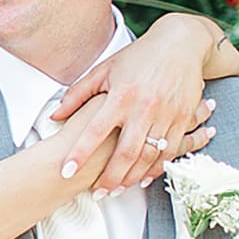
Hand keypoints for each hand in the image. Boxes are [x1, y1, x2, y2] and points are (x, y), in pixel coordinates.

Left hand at [48, 18, 218, 192]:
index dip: (79, 153)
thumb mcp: (105, 70)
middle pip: (124, 153)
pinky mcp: (183, 119)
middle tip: (96, 194)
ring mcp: (166, 115)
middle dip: (109, 177)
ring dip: (132, 178)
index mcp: (121, 96)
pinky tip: (142, 178)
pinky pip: (170, 152)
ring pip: (148, 157)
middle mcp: (144, 108)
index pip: (95, 131)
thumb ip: (78, 94)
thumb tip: (55, 114)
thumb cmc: (139, 56)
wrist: (181, 44)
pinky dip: (156, 168)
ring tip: (115, 191)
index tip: (65, 172)